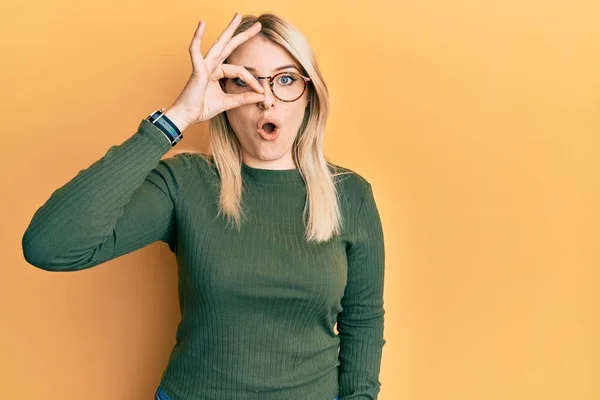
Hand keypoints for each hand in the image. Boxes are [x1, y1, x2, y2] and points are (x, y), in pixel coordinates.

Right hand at [165, 12, 265, 129]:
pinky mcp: (196, 69)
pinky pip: (195, 50)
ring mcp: (204, 66)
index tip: (262, 93)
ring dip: (229, 29)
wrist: (186, 116)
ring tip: (238, 16)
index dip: (252, 81)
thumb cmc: (202, 108)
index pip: (240, 71)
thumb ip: (244, 99)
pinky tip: (201, 24)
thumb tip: (263, 96)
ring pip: (219, 44)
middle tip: (258, 25)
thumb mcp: (228, 103)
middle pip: (230, 47)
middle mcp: (212, 66)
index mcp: (218, 73)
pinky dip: (197, 37)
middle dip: (243, 35)